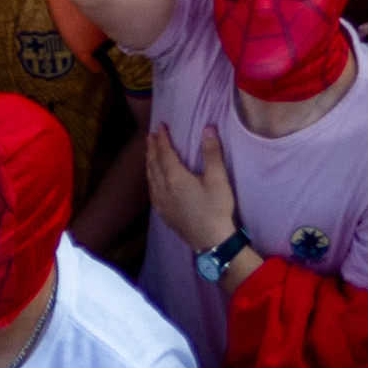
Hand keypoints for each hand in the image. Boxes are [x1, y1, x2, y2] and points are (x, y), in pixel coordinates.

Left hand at [147, 120, 245, 258]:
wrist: (211, 241)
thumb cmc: (216, 208)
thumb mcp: (218, 179)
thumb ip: (212, 153)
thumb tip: (208, 129)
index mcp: (176, 178)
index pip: (165, 153)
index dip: (162, 139)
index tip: (161, 126)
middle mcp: (164, 189)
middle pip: (154, 164)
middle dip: (152, 148)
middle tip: (151, 136)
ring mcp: (161, 203)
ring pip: (151, 178)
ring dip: (149, 162)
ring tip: (150, 152)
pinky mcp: (163, 213)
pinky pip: (152, 190)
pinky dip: (150, 178)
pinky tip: (153, 179)